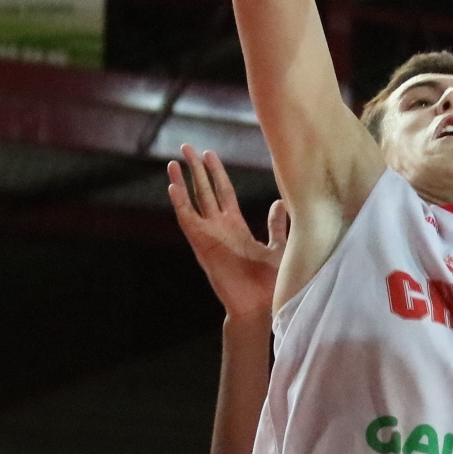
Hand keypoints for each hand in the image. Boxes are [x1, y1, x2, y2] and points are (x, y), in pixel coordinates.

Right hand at [169, 147, 288, 316]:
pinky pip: (187, 220)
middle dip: (196, 169)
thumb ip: (276, 226)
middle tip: (186, 147)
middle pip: (204, 191)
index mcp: (236, 227)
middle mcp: (219, 229)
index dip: (216, 173)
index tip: (209, 153)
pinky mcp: (202, 246)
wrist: (260, 306)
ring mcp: (208, 236)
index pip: (223, 192)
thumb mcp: (279, 246)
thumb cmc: (269, 282)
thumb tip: (279, 203)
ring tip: (174, 161)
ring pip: (193, 202)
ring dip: (183, 181)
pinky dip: (180, 203)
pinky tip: (172, 186)